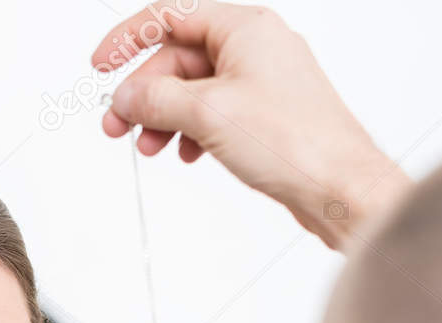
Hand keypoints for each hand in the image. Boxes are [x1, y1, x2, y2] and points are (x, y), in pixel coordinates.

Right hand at [90, 2, 411, 250]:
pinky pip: (216, 114)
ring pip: (196, 90)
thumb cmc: (296, 143)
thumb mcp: (209, 114)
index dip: (129, 38)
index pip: (172, 16)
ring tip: (150, 148)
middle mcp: (256, 47)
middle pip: (180, 59)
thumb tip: (127, 95)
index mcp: (245, 27)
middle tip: (119, 126)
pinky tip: (187, 154)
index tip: (102, 64)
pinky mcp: (267, 116)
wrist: (339, 187)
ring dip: (166, 118)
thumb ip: (158, 99)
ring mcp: (263, 82)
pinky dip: (193, 132)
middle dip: (145, 93)